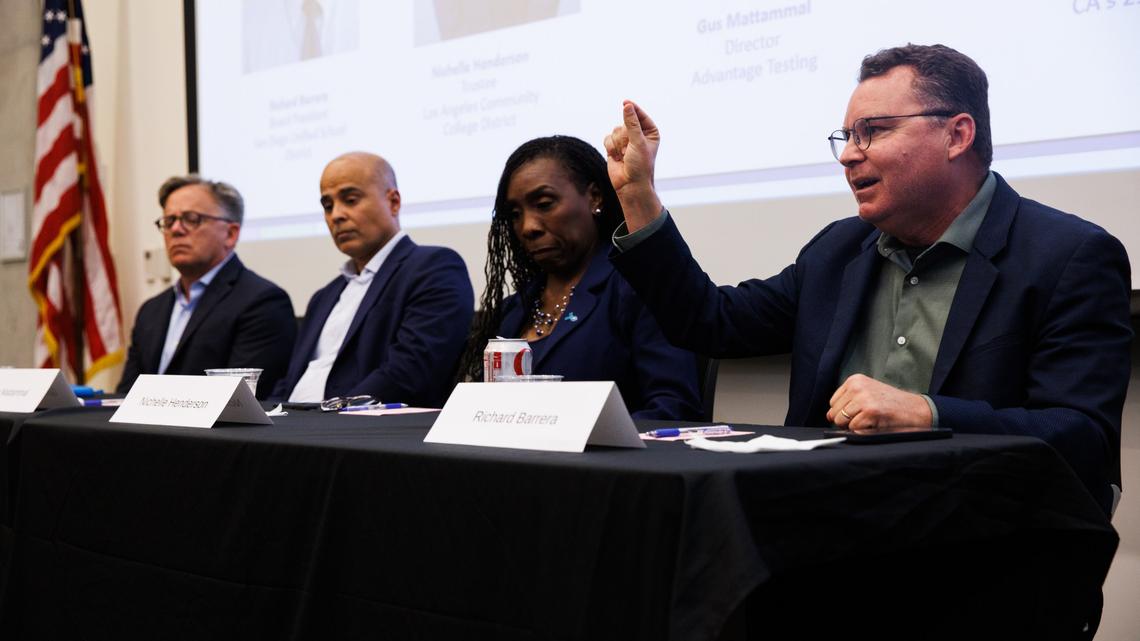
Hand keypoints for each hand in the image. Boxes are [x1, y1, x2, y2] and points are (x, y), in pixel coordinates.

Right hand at [603, 100, 662, 230]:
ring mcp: (625, 141)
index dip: (633, 109)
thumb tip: (627, 106)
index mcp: (650, 132)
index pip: (640, 115)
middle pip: (624, 122)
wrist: (630, 185)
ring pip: (615, 130)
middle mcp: (638, 135)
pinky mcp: (614, 147)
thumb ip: (632, 124)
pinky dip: (610, 148)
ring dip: (618, 144)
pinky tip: (617, 157)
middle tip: (629, 150)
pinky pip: (607, 138)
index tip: (625, 103)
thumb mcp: (638, 142)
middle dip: (624, 136)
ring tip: (624, 155)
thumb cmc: (640, 166)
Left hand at [826, 374, 932, 429]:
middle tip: (866, 417)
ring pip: (841, 421)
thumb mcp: (868, 393)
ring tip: (871, 419)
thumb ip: (848, 401)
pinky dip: (862, 430)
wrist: (916, 409)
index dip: (843, 411)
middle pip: (834, 412)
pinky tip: (876, 423)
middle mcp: (857, 387)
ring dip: (855, 425)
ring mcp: (863, 399)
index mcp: (855, 380)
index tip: (858, 411)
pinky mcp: (869, 412)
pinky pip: (853, 428)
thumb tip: (829, 416)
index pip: (833, 402)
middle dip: (847, 420)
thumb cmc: (892, 403)